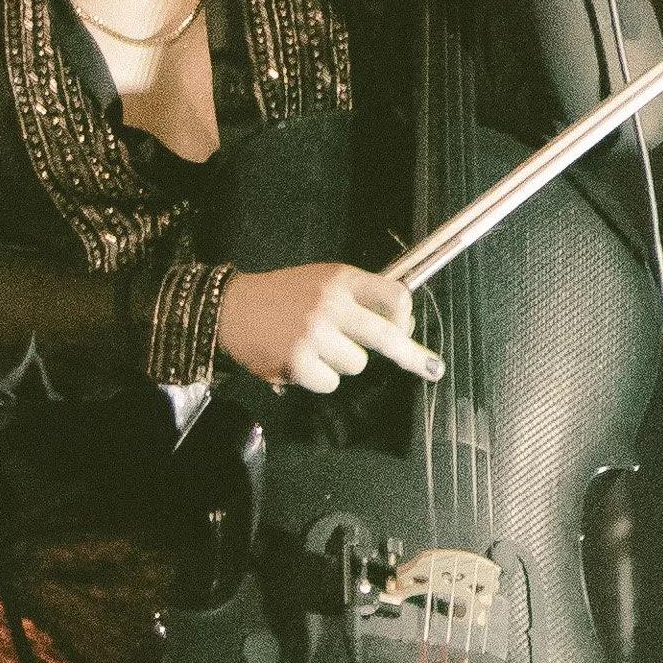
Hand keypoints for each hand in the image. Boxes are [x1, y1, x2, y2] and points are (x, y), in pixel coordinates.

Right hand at [215, 263, 443, 395]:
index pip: (394, 295)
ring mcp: (315, 333)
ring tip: (315, 349)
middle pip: (387, 336)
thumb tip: (400, 326)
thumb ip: (357, 299)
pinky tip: (300, 362)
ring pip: (357, 364)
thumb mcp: (321, 282)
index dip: (405, 317)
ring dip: (342, 363)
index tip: (407, 331)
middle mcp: (332, 303)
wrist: (230, 309)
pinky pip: (331, 382)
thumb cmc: (282, 297)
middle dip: (411, 356)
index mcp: (341, 279)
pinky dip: (319, 379)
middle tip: (432, 369)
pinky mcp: (299, 361)